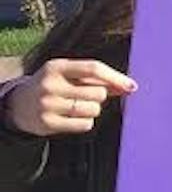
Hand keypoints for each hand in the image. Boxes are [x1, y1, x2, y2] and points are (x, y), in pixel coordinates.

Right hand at [2, 58, 136, 136]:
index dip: (115, 78)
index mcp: (57, 67)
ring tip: (76, 106)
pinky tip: (71, 117)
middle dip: (99, 96)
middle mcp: (51, 84)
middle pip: (98, 93)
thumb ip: (96, 79)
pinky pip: (85, 124)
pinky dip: (85, 122)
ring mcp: (48, 104)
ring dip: (92, 110)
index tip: (132, 86)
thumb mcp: (68, 75)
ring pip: (94, 110)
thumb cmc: (55, 86)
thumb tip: (129, 87)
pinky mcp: (48, 123)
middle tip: (84, 96)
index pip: (92, 68)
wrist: (20, 104)